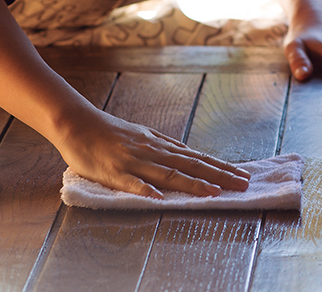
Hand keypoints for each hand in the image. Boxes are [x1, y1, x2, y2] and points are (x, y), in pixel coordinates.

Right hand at [54, 106, 250, 197]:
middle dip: (219, 176)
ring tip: (214, 193)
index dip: (221, 168)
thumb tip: (190, 154)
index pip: (198, 158)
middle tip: (243, 185)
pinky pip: (131, 183)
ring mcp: (135, 162)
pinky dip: (145, 190)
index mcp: (161, 146)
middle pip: (191, 165)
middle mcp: (153, 152)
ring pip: (168, 174)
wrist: (78, 123)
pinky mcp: (114, 172)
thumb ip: (166, 147)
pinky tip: (159, 199)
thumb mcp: (145, 136)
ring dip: (192, 184)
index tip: (243, 175)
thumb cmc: (111, 132)